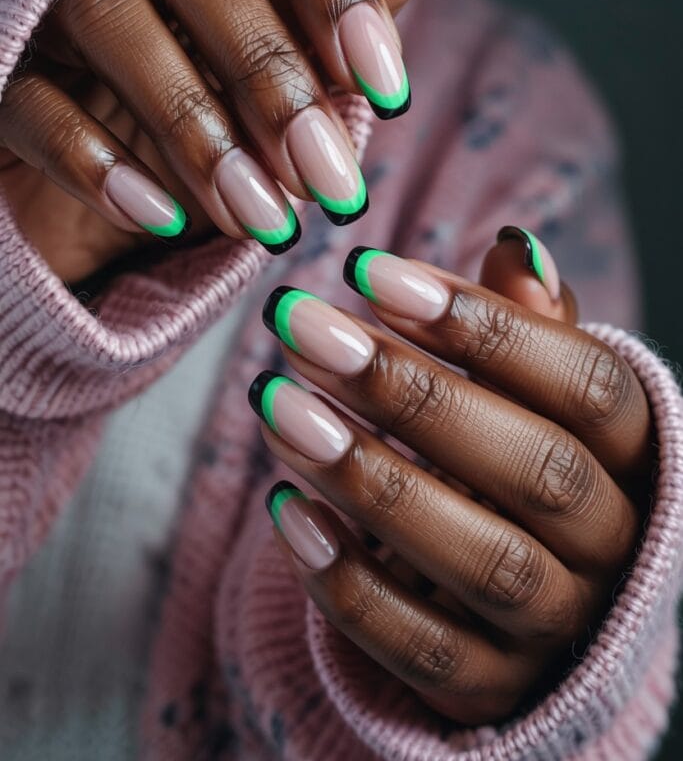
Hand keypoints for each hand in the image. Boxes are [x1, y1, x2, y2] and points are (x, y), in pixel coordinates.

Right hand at [0, 0, 437, 281]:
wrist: (108, 189)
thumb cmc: (219, 111)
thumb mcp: (294, 65)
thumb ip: (344, 3)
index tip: (386, 87)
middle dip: (272, 72)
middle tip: (331, 181)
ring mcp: (52, 1)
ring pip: (110, 15)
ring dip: (197, 126)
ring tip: (261, 221)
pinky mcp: (4, 77)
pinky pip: (32, 99)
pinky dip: (99, 162)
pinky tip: (164, 220)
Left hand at [251, 229, 650, 724]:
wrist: (523, 600)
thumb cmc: (515, 461)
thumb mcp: (533, 393)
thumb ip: (525, 327)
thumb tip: (516, 248)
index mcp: (631, 453)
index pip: (584, 384)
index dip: (484, 325)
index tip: (367, 272)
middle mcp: (610, 541)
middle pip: (534, 468)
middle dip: (411, 391)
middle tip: (300, 326)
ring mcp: (556, 623)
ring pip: (482, 559)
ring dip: (370, 478)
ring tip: (275, 404)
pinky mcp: (490, 686)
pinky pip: (425, 647)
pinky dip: (351, 583)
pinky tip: (286, 510)